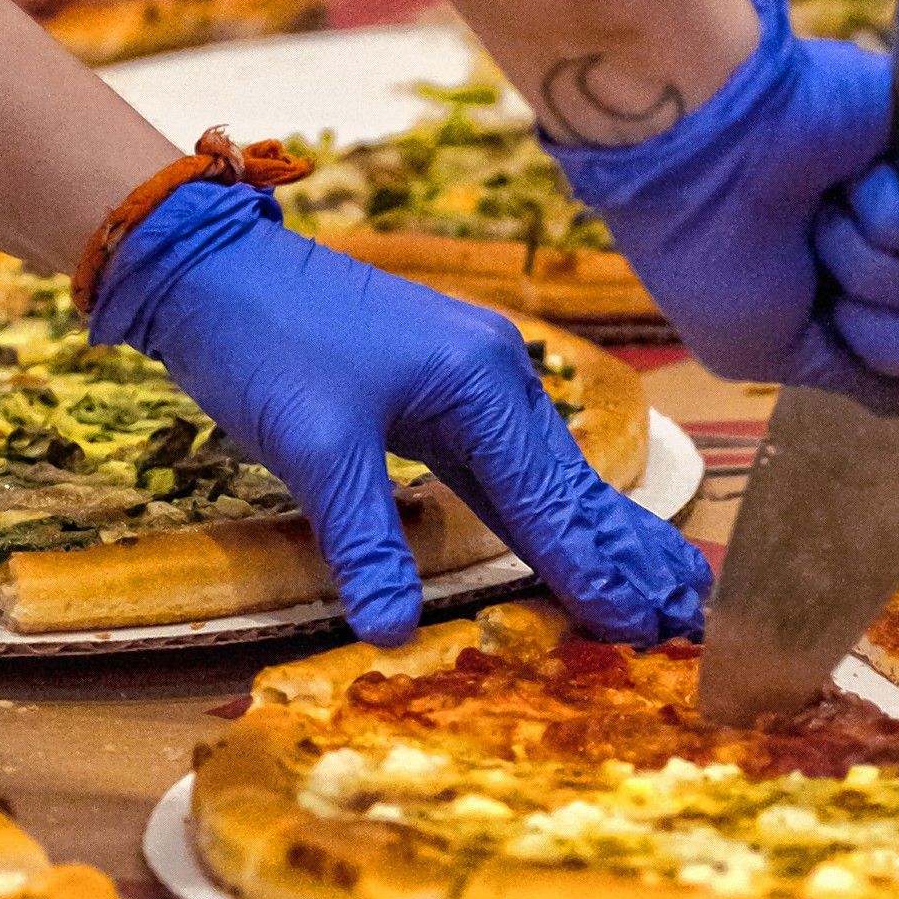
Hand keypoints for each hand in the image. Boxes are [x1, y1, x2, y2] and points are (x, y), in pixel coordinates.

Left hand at [90, 183, 710, 644]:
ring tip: (663, 588)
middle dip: (628, 554)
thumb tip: (394, 631)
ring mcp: (475, 382)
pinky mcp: (444, 395)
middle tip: (690, 614)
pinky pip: (510, 470)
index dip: (592, 571)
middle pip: (574, 487)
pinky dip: (548, 515)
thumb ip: (365, 540)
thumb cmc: (262, 340)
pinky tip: (575, 545)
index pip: (549, 502)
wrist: (208, 267)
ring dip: (600, 538)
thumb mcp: (313, 444)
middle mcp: (497, 377)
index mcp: (481, 383)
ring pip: (550, 479)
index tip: (643, 625)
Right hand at [547, 0, 898, 412]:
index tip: (863, 346)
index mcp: (839, 288)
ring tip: (819, 222)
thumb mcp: (763, 351)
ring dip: (869, 266)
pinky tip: (848, 184)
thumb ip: (842, 377)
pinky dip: (890, 218)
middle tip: (821, 284)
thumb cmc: (709, 254)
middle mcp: (881, 242)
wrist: (697, 159)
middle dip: (878, 326)